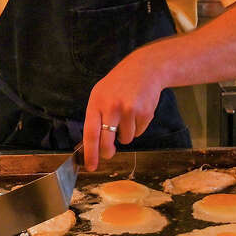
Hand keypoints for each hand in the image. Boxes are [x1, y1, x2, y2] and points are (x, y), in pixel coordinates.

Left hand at [81, 52, 164, 170]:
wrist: (145, 69)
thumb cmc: (120, 83)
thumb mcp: (101, 94)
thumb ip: (95, 116)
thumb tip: (92, 144)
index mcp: (97, 103)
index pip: (90, 134)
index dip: (90, 153)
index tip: (90, 166)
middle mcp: (112, 107)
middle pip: (107, 142)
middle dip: (107, 152)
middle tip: (109, 153)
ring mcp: (129, 110)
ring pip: (126, 139)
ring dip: (126, 133)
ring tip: (127, 115)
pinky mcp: (144, 113)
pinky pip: (139, 132)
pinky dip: (137, 127)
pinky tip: (137, 111)